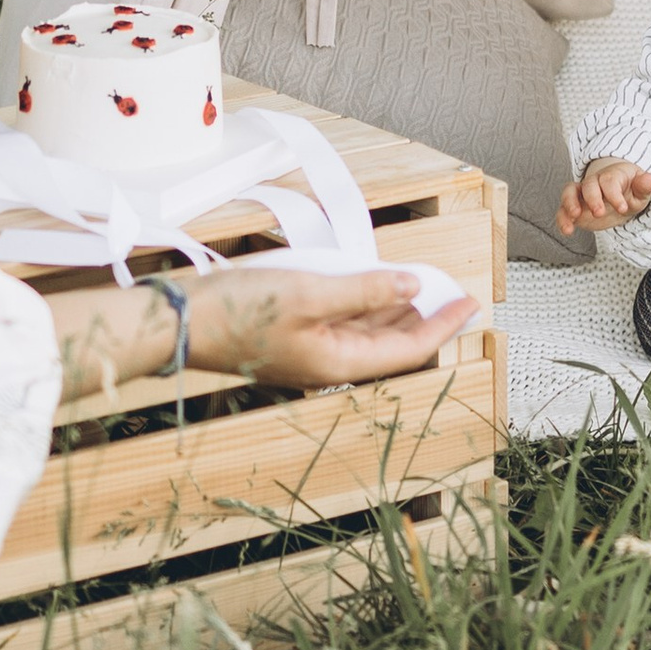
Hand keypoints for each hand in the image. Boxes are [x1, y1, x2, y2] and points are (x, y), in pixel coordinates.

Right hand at [192, 261, 477, 387]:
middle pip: (391, 344)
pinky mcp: (292, 337)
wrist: (180, 321)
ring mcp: (309, 352)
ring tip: (424, 287)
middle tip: (455, 294)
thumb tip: (411, 285)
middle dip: (425, 318)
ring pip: (368, 334)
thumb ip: (364, 289)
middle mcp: (328, 364)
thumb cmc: (240, 310)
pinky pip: (343, 324)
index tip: (470, 303)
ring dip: (396, 310)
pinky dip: (366, 304)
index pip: (407, 348)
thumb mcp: (310, 291)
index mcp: (337, 363)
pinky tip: (374, 285)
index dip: (442, 325)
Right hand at [556, 156, 650, 239]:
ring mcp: (582, 194)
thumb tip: (650, 179)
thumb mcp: (640, 191)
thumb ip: (644, 186)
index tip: (623, 208)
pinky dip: (562, 219)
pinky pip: (563, 210)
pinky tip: (567, 231)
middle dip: (592, 198)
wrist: (620, 197)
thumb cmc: (631, 191)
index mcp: (612, 176)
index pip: (610, 181)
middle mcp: (594, 182)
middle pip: (589, 184)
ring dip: (570, 203)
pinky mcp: (575, 207)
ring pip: (570, 192)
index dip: (614, 194)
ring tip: (574, 217)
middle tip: (600, 213)